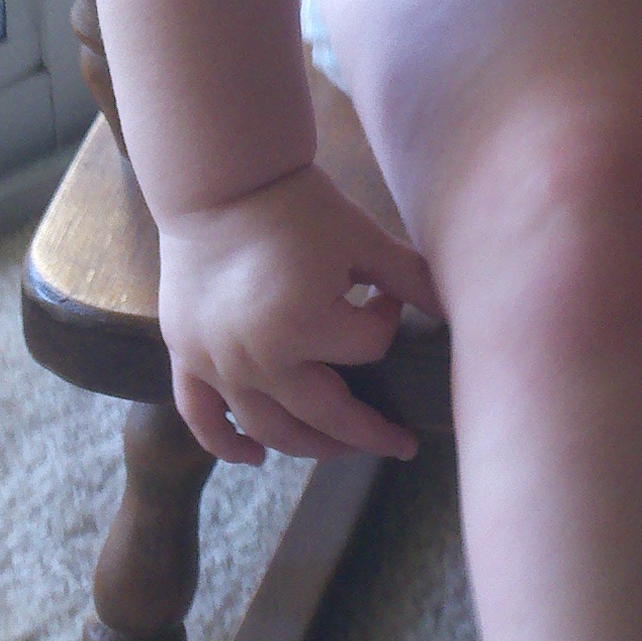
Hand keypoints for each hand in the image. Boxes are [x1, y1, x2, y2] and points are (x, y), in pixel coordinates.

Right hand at [157, 162, 441, 465]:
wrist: (220, 181)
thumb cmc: (296, 205)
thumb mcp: (362, 238)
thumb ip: (410, 278)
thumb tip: (454, 311)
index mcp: (306, 326)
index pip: (370, 348)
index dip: (387, 320)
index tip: (385, 294)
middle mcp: (259, 358)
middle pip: (326, 417)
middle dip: (368, 433)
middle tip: (399, 444)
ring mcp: (218, 364)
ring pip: (269, 429)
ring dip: (309, 446)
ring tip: (341, 447)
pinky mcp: (187, 356)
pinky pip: (201, 416)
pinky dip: (225, 444)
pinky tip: (254, 458)